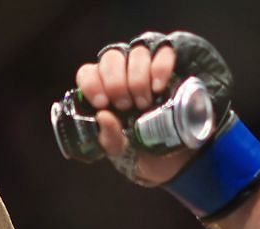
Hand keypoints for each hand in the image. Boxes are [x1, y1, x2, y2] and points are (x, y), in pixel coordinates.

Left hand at [71, 39, 193, 185]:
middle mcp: (119, 69)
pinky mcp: (167, 61)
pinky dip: (161, 68)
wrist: (171, 145)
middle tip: (126, 105)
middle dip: (117, 83)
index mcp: (100, 87)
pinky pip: (164, 52)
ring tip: (144, 102)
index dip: (92, 84)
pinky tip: (159, 87)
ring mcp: (144, 63)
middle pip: (111, 58)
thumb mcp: (119, 147)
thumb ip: (108, 136)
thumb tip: (103, 116)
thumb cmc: (136, 142)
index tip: (103, 104)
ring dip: (138, 78)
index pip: (88, 72)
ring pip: (136, 52)